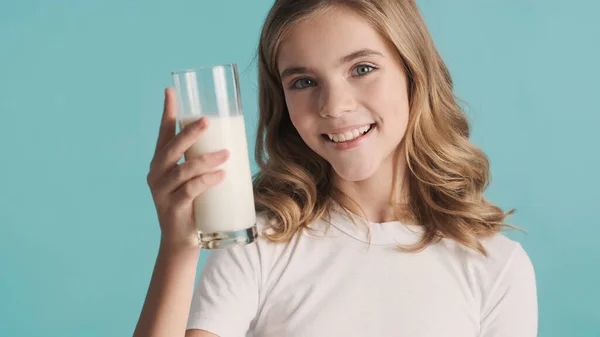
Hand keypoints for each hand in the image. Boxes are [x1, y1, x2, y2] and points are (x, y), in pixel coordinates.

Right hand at [146, 88, 228, 250]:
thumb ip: (205, 164)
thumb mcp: (195, 180)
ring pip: (184, 169)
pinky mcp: (173, 208)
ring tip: (227, 154)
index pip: (163, 133)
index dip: (168, 112)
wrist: (182, 243)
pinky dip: (206, 181)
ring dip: (207, 159)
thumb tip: (232, 145)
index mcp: (161, 163)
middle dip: (190, 132)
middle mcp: (157, 174)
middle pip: (172, 147)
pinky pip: (190, 190)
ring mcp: (163, 192)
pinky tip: (220, 175)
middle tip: (208, 120)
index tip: (171, 90)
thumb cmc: (193, 207)